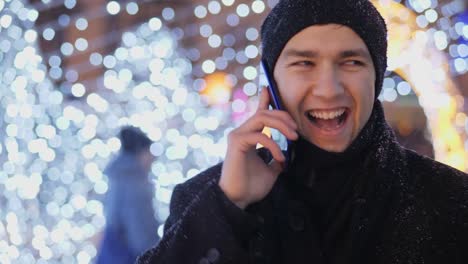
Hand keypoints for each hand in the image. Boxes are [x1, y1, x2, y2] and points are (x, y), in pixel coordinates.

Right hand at [219, 87, 297, 208]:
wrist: (239, 199)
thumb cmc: (252, 186)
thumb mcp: (271, 170)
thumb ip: (277, 158)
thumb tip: (287, 154)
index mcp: (250, 136)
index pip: (258, 113)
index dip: (264, 99)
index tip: (269, 87)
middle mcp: (242, 132)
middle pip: (264, 113)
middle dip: (283, 117)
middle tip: (297, 131)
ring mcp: (237, 136)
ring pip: (261, 118)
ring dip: (281, 125)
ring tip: (293, 138)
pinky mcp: (236, 143)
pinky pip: (260, 136)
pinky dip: (274, 145)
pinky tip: (281, 157)